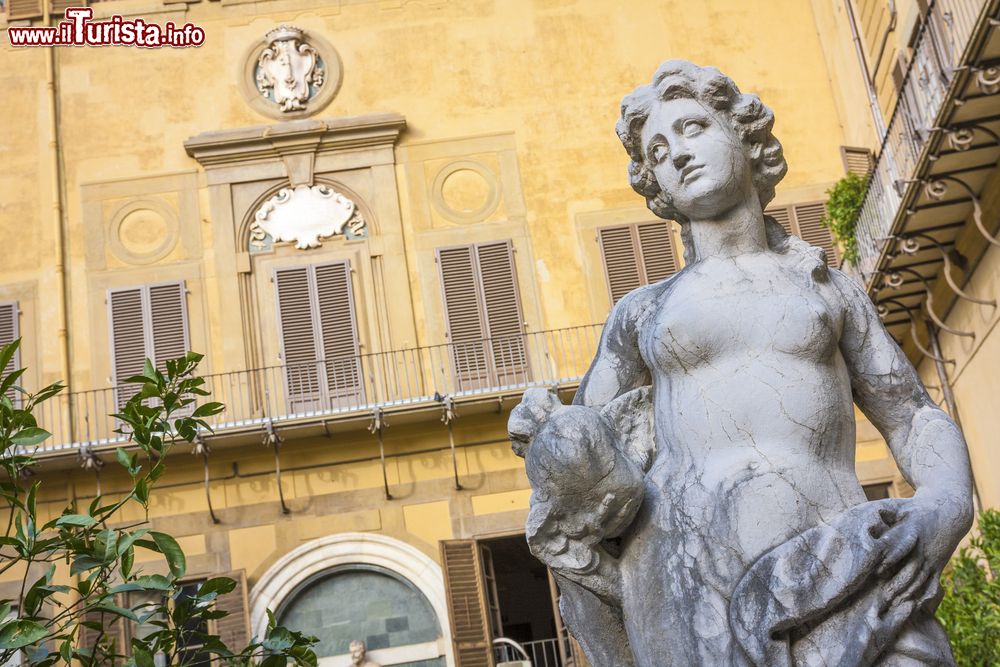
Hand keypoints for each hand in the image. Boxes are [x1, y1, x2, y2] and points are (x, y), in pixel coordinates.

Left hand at [874, 494, 969, 613]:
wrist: (949, 512)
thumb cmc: (915, 509)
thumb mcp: (900, 507)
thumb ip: (882, 514)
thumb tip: (863, 522)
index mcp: (912, 531)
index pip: (899, 548)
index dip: (889, 560)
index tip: (877, 572)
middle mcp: (922, 548)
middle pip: (910, 570)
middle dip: (896, 585)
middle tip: (881, 599)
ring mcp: (932, 558)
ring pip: (919, 580)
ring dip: (906, 594)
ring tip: (892, 606)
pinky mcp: (938, 565)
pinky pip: (931, 583)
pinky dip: (922, 596)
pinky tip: (912, 607)